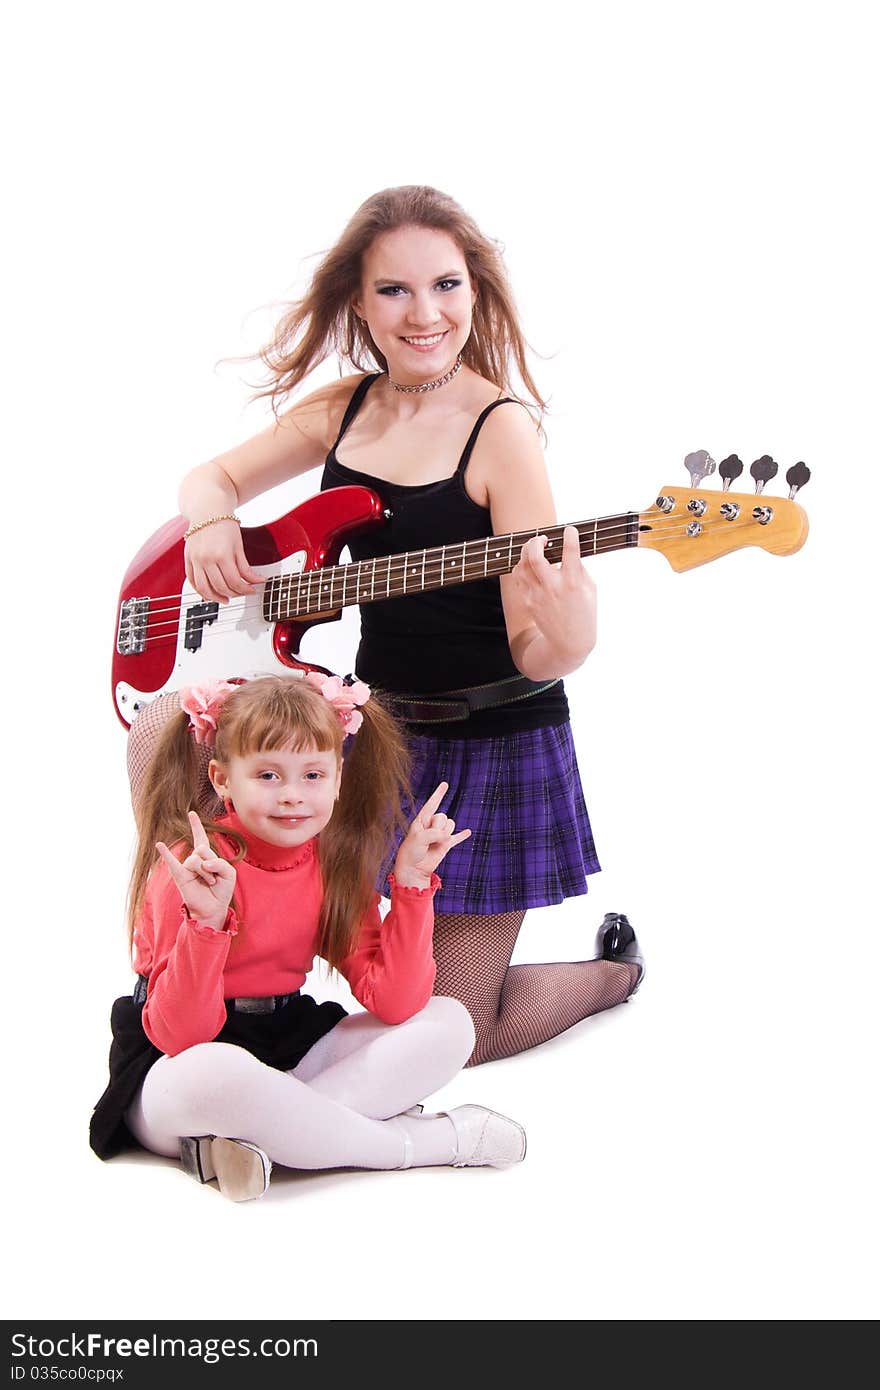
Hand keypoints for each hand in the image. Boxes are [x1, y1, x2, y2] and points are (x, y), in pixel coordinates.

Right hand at [156, 811, 236, 930]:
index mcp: (206, 856)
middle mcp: (194, 859)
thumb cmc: (221, 890)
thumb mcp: (229, 873)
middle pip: (203, 849)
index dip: (196, 825)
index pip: (200, 837)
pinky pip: (172, 863)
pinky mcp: (180, 877)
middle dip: (213, 863)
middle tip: (214, 878)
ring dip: (208, 874)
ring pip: (197, 861)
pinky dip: (166, 853)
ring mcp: (186, 867)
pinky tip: (159, 844)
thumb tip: (202, 863)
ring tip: (209, 883)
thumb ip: (220, 863)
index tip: (191, 813)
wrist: (214, 908)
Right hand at [184, 519, 263, 603]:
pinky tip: (209, 594)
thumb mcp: (239, 546)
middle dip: (233, 594)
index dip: (245, 589)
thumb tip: (256, 581)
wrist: (207, 510)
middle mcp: (206, 559)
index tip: (252, 590)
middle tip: (241, 593)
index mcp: (221, 555)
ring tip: (225, 599)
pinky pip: (192, 581)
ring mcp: (195, 560)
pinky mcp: (188, 559)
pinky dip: (200, 591)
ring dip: (216, 597)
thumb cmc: (224, 525)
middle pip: (220, 587)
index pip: (234, 582)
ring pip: (204, 588)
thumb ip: (245, 566)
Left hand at [392, 782, 470, 889]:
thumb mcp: (419, 838)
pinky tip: (468, 832)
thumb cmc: (411, 852)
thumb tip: (447, 836)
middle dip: (438, 826)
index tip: (445, 784)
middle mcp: (430, 826)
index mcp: (421, 821)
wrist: (413, 870)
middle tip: (429, 838)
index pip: (431, 804)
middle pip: (443, 817)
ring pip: (450, 825)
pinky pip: (456, 838)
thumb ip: (434, 833)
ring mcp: (439, 835)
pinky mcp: (445, 845)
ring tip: (436, 844)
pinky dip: (462, 835)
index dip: (438, 794)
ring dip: (446, 834)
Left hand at [511, 525, 596, 668]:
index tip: (570, 530)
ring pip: (521, 565)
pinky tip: (531, 566)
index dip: (570, 535)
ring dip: (527, 552)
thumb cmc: (584, 614)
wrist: (569, 643)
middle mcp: (553, 588)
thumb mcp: (590, 590)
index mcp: (572, 584)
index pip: (570, 552)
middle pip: (535, 556)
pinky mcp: (528, 601)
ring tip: (535, 550)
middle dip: (536, 541)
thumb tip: (569, 550)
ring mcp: (537, 595)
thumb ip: (579, 569)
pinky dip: (523, 567)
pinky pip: (519, 578)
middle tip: (542, 538)